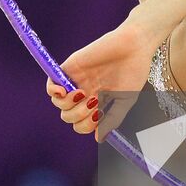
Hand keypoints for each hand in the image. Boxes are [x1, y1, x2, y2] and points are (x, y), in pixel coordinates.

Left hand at [45, 21, 156, 142]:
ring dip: (68, 105)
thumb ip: (112, 119)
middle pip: (68, 116)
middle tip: (93, 103)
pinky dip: (53, 92)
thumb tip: (98, 138)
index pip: (82, 124)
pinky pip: (51, 85)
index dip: (87, 125)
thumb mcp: (125, 100)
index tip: (100, 114)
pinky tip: (63, 91)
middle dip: (78, 115)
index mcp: (97, 104)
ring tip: (83, 94)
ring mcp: (76, 81)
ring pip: (59, 103)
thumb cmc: (134, 72)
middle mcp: (85, 94)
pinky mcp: (69, 68)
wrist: (134, 46)